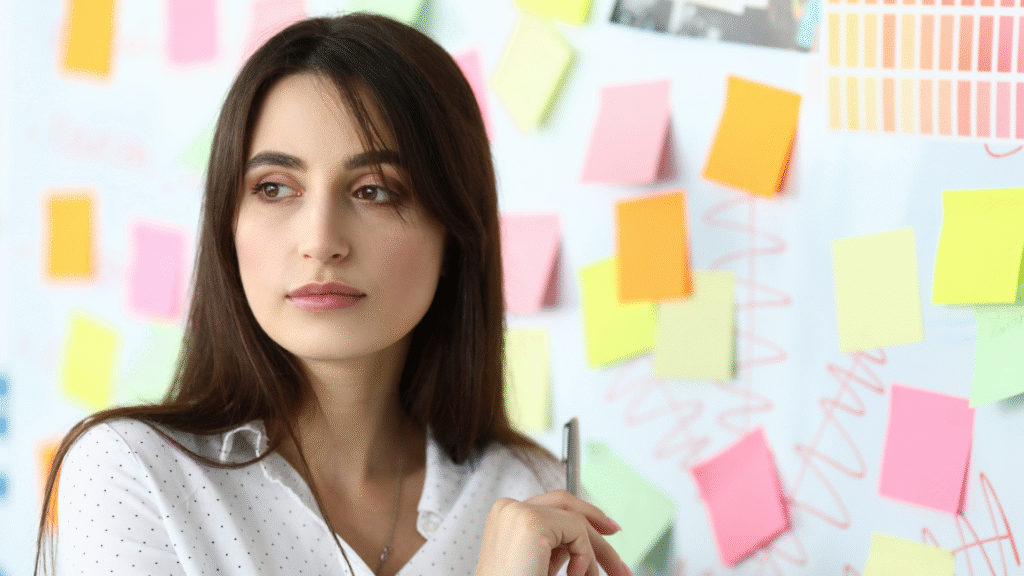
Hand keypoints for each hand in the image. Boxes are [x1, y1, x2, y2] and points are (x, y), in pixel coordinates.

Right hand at [475, 489, 632, 575]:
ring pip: (575, 519)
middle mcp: (508, 510)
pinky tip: (575, 575)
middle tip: (619, 559)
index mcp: (507, 520)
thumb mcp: (542, 566)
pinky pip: (577, 529)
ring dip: (592, 552)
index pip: (553, 505)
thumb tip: (586, 543)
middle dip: (598, 529)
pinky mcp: (531, 522)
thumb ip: (559, 549)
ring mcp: (518, 512)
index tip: (609, 532)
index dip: (584, 514)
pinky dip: (585, 555)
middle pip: (566, 506)